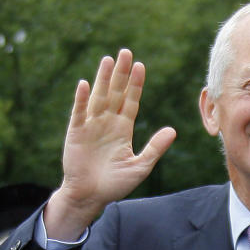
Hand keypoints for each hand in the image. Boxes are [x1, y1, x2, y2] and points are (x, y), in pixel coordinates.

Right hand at [46, 49, 176, 239]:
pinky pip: (79, 113)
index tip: (141, 66)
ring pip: (99, 97)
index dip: (136, 84)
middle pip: (115, 93)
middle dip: (121, 74)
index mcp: (122, 129)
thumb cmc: (115, 184)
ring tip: (108, 60)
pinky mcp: (76, 133)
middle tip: (126, 52)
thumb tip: (173, 130)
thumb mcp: (140, 166)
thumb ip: (155, 148)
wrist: (90, 197)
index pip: (131, 101)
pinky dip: (82, 99)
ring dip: (103, 79)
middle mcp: (107, 123)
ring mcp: (91, 126)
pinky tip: (86, 84)